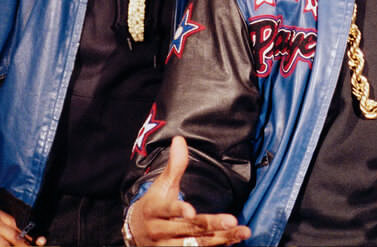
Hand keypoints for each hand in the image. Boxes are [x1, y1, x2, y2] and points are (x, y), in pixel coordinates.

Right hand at [129, 135, 250, 245]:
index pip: (168, 210)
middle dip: (211, 225)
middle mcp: (160, 231)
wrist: (135, 233)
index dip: (179, 211)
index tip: (191, 211)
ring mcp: (168, 246)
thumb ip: (174, 165)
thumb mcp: (162, 185)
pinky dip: (218, 246)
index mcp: (156, 210)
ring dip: (221, 239)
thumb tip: (180, 139)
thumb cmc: (154, 205)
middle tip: (232, 221)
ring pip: (196, 244)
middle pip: (188, 228)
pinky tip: (234, 241)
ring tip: (242, 232)